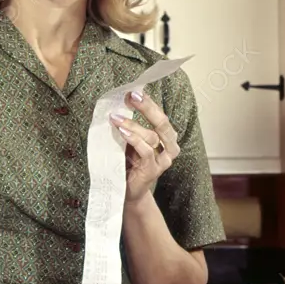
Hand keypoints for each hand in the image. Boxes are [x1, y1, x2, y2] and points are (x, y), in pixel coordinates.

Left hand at [110, 90, 178, 204]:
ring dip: (133, 125)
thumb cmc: (127, 163)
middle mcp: (168, 147)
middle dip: (147, 108)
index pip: (160, 116)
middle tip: (132, 97)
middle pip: (162, 123)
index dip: (149, 103)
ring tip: (116, 118)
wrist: (124, 191)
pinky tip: (123, 132)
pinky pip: (146, 151)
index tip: (133, 92)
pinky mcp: (153, 170)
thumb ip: (130, 126)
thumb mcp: (129, 141)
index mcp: (165, 137)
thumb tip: (118, 104)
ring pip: (152, 136)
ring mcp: (162, 160)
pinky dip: (134, 139)